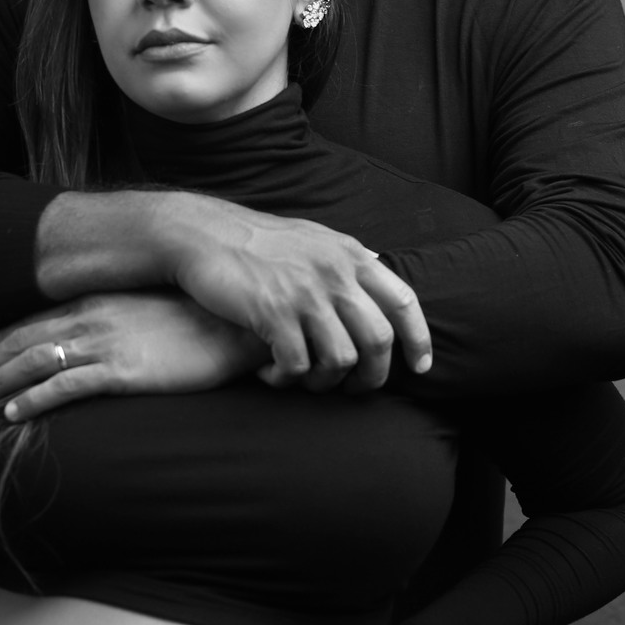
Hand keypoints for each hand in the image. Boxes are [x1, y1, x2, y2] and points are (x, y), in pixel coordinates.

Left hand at [0, 291, 267, 419]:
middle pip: (26, 339)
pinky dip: (33, 398)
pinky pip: (64, 386)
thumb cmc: (203, 321)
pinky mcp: (121, 371)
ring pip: (35, 362)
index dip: (6, 338)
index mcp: (101, 302)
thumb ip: (126, 321)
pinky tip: (13, 412)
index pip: (40, 319)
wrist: (236, 324)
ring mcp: (106, 344)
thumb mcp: (154, 313)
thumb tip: (113, 335)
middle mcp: (95, 318)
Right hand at [164, 197, 431, 391]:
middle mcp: (335, 274)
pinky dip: (288, 379)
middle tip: (357, 390)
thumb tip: (381, 267)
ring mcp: (305, 294)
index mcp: (351, 256)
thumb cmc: (258, 240)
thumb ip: (347, 257)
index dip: (419, 340)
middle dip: (373, 376)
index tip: (420, 367)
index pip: (404, 303)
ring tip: (307, 381)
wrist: (204, 234)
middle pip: (378, 341)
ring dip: (326, 382)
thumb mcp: (314, 237)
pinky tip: (272, 374)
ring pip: (341, 360)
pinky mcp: (273, 314)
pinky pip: (298, 365)